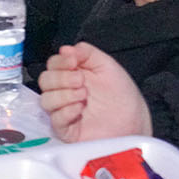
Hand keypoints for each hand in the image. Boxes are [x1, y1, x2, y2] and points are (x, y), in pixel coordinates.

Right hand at [37, 43, 152, 142]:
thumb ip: (87, 53)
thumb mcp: (108, 66)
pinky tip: (80, 109)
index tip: (72, 61)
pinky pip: (55, 119)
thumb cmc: (123, 97)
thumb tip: (66, 49)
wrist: (134, 121)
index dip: (59, 62)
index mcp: (74, 75)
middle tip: (80, 81)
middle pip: (45, 80)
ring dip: (64, 95)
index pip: (53, 65)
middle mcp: (66, 92)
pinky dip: (67, 111)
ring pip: (46, 100)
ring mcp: (64, 110)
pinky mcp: (66, 129)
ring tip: (83, 96)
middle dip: (61, 78)